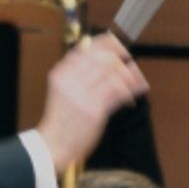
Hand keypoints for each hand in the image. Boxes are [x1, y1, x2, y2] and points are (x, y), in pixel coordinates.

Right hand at [37, 33, 148, 174]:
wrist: (53, 144)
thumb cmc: (61, 119)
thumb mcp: (63, 90)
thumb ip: (77, 72)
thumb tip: (102, 55)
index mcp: (61, 73)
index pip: (86, 48)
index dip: (106, 43)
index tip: (118, 45)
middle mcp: (69, 81)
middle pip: (101, 58)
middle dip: (120, 58)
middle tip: (129, 63)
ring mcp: (81, 95)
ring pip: (112, 73)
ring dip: (128, 75)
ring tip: (135, 80)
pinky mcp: (94, 111)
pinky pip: (117, 92)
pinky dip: (130, 91)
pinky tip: (133, 95)